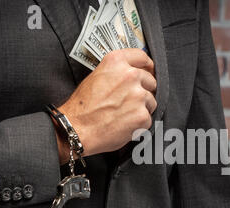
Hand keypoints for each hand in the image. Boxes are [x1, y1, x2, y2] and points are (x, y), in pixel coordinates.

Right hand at [54, 49, 156, 163]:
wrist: (77, 129)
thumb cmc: (83, 106)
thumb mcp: (96, 76)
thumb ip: (117, 71)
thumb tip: (135, 73)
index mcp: (116, 62)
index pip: (142, 57)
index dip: (147, 66)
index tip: (148, 71)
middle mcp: (130, 75)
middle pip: (151, 80)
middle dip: (143, 90)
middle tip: (128, 101)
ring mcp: (138, 95)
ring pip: (151, 101)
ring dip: (142, 108)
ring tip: (123, 113)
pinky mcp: (142, 115)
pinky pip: (148, 118)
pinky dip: (140, 124)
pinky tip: (124, 123)